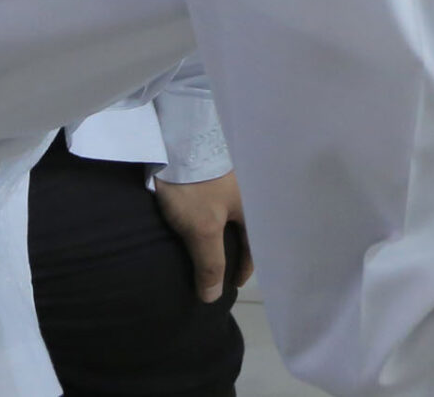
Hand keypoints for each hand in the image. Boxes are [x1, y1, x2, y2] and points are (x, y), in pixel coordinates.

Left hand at [153, 171, 252, 303]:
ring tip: (212, 244)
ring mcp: (235, 176)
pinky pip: (223, 198)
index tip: (233, 284)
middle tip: (224, 267)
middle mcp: (250, 191)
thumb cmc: (197, 186)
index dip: (244, 268)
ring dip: (226, 230)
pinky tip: (204, 215)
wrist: (178, 136)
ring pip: (235, 212)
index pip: (256, 246)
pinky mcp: (218, 167)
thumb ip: (210, 264)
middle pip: (248, 228)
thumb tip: (213, 297)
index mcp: (254, 207)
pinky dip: (216, 213)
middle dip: (238, 248)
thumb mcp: (202, 229)